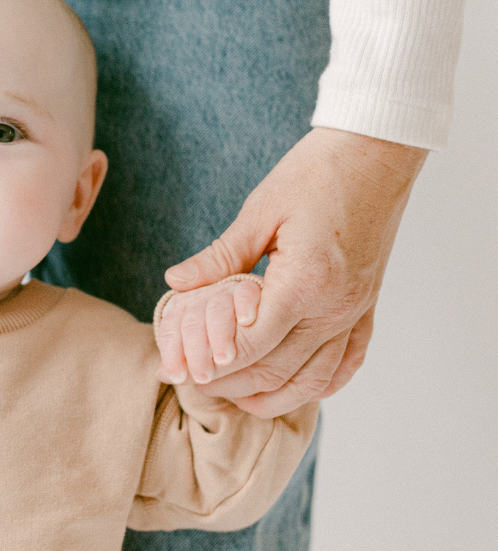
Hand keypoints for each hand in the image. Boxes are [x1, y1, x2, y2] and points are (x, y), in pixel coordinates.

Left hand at [163, 127, 426, 417]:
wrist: (375, 153)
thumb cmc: (315, 174)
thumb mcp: (259, 211)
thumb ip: (219, 257)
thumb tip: (175, 284)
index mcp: (304, 282)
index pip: (252, 344)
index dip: (215, 363)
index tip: (184, 370)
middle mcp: (335, 307)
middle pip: (278, 369)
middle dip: (232, 384)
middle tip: (194, 383)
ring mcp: (356, 311)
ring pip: (315, 379)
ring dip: (274, 396)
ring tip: (235, 397)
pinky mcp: (367, 307)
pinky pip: (348, 362)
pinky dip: (319, 384)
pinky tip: (292, 387)